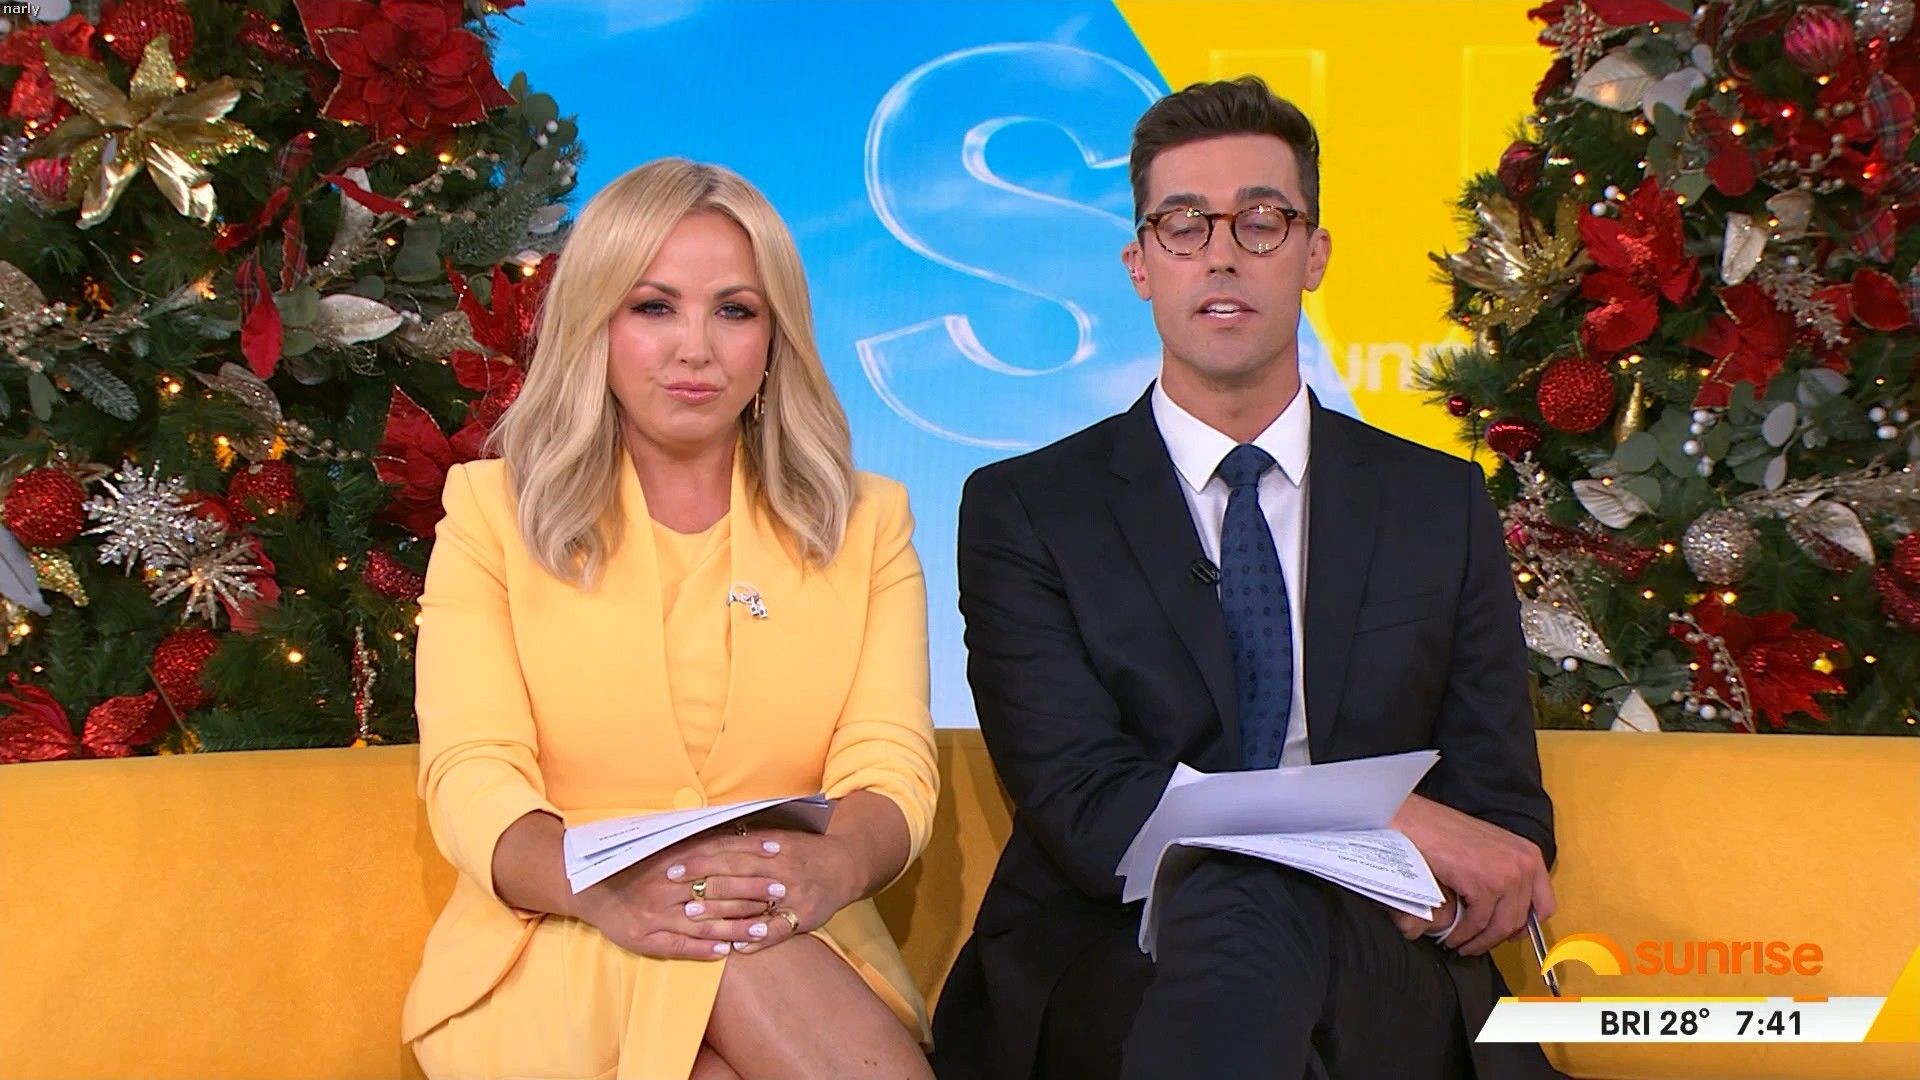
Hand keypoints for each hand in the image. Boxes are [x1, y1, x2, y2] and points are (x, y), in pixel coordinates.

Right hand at [570, 831, 781, 960]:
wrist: (585, 886)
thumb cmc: (629, 864)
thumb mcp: (658, 844)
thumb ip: (691, 839)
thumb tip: (730, 826)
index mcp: (672, 859)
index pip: (719, 856)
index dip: (750, 855)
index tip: (778, 853)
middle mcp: (667, 887)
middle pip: (718, 889)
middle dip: (753, 891)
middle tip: (782, 891)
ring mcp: (657, 915)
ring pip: (704, 922)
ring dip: (736, 926)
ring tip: (764, 928)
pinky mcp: (646, 938)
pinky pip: (679, 946)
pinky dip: (704, 950)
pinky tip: (727, 952)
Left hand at [676, 826, 862, 955]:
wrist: (847, 865)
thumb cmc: (804, 851)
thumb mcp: (777, 837)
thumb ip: (745, 841)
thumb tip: (705, 839)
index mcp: (770, 845)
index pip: (729, 849)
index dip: (700, 858)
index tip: (673, 866)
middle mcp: (779, 867)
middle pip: (736, 872)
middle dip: (703, 881)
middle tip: (674, 890)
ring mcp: (792, 892)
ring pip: (752, 902)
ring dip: (721, 911)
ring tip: (693, 920)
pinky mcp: (804, 915)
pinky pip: (779, 930)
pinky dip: (758, 938)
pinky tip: (736, 947)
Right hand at [1392, 794, 1553, 956]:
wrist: (1416, 822)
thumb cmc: (1444, 831)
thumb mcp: (1489, 850)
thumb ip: (1504, 874)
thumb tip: (1505, 911)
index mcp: (1529, 855)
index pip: (1545, 905)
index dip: (1526, 927)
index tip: (1510, 935)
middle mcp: (1523, 864)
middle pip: (1519, 920)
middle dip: (1496, 939)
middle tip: (1478, 945)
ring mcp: (1506, 875)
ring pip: (1499, 926)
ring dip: (1479, 942)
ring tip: (1462, 944)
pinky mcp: (1484, 885)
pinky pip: (1477, 922)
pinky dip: (1463, 934)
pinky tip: (1453, 936)